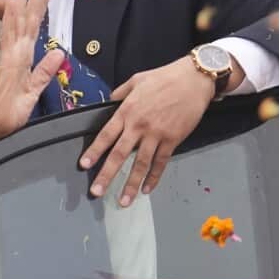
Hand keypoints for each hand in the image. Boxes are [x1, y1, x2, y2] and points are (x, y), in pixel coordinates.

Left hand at [79, 56, 227, 205]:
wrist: (194, 79)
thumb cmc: (165, 77)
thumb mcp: (136, 80)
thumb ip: (120, 94)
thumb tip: (109, 103)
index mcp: (127, 110)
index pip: (106, 135)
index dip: (94, 151)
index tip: (84, 164)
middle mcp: (139, 125)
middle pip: (119, 154)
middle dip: (106, 175)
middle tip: (97, 192)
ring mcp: (157, 134)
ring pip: (141, 164)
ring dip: (131, 184)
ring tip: (123, 201)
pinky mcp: (173, 140)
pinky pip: (161, 162)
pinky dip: (154, 177)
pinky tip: (146, 189)